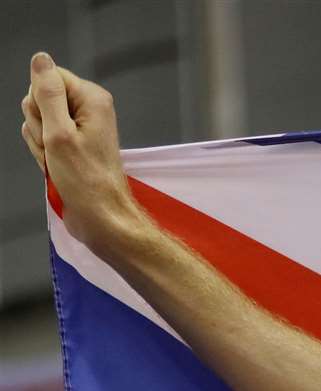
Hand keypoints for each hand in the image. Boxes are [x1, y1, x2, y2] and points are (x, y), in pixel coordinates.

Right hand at [20, 51, 146, 253]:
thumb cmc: (86, 181)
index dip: (39, 102)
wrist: (100, 217)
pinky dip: (43, 155)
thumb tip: (41, 59)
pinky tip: (56, 168)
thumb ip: (47, 93)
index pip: (47, 77)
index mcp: (92, 99)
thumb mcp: (59, 132)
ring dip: (40, 144)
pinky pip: (42, 139)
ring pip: (37, 121)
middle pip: (39, 99)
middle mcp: (88, 109)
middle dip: (39, 126)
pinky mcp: (71, 144)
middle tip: (56, 149)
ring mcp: (79, 128)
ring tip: (59, 162)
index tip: (53, 128)